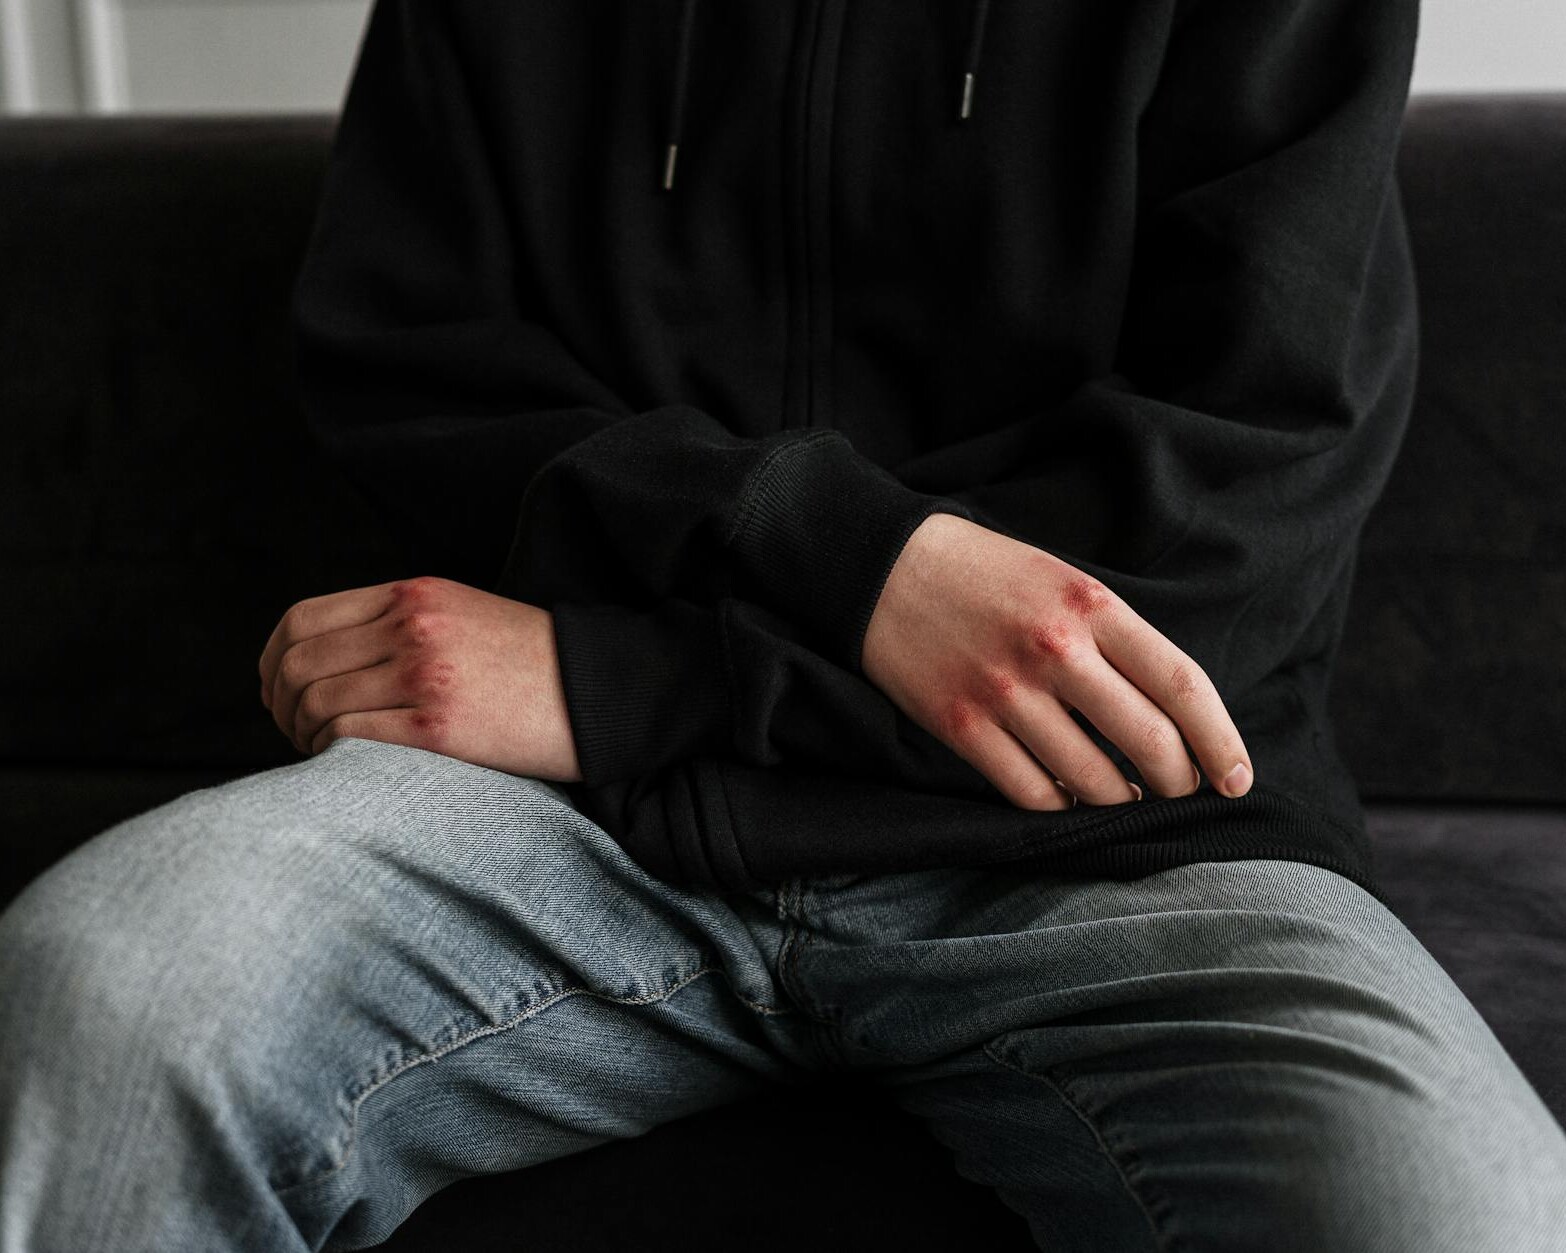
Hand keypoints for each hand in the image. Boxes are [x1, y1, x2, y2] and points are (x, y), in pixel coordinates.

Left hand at [257, 576, 581, 781]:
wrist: (602, 692)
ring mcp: (424, 675)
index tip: (276, 690)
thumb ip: (399, 623)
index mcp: (413, 594)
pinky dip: (330, 755)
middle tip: (292, 731)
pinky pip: (348, 738)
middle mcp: (412, 627)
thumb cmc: (533, 663)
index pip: (303, 619)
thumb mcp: (463, 614)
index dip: (273, 660)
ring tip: (319, 753)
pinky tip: (343, 766)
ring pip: (316, 704)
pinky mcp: (439, 727)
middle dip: (280, 705)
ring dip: (302, 736)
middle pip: (299, 664)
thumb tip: (329, 660)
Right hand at [862, 513, 1252, 809]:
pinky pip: (1033, 792)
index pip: (1182, 685)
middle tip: (1178, 789)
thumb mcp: (1063, 582)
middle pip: (1149, 742)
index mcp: (1092, 606)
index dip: (1221, 741)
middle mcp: (1056, 650)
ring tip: (1122, 794)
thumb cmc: (986, 576)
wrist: (882, 569)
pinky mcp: (962, 726)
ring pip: (1094, 780)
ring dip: (1120, 800)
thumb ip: (1116, 638)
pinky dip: (1062, 805)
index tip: (1237, 778)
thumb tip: (1171, 714)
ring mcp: (1006, 693)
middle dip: (1178, 781)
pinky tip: (1068, 794)